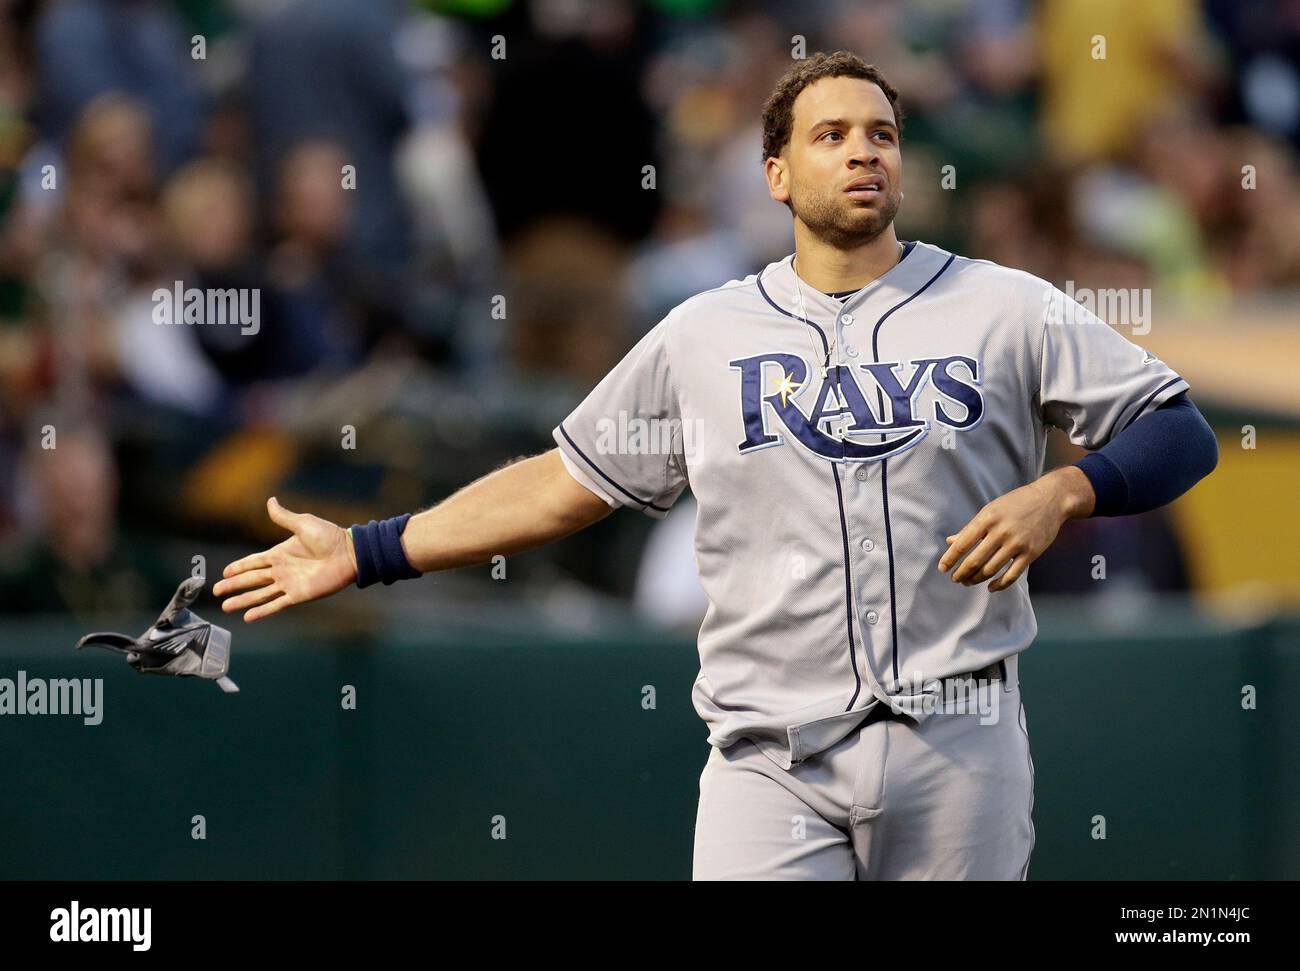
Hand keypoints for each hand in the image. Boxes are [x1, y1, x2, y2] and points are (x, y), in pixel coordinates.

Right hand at [212, 497, 358, 621]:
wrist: (349, 553)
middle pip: (252, 579)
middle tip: (216, 592)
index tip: (224, 573)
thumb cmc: (329, 537)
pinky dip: (262, 611)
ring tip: (226, 607)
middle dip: (234, 585)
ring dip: (243, 600)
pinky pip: (276, 604)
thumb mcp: (303, 524)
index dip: (238, 567)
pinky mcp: (298, 595)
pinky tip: (248, 617)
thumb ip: (283, 517)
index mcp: (280, 553)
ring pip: (260, 594)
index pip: (253, 562)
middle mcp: (282, 570)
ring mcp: (289, 584)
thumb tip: (270, 500)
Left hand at [938, 466, 1093, 591]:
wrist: (1050, 499)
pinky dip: (999, 585)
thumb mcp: (991, 510)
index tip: (942, 569)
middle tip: (956, 579)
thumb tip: (950, 542)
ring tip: (969, 582)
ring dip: (976, 579)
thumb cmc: (1016, 504)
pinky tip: (990, 587)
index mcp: (987, 518)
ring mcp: (1017, 543)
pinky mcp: (1031, 553)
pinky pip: (1012, 575)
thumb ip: (971, 528)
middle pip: (975, 560)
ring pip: (991, 570)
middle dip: (962, 573)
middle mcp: (1001, 531)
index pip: (962, 544)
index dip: (950, 559)